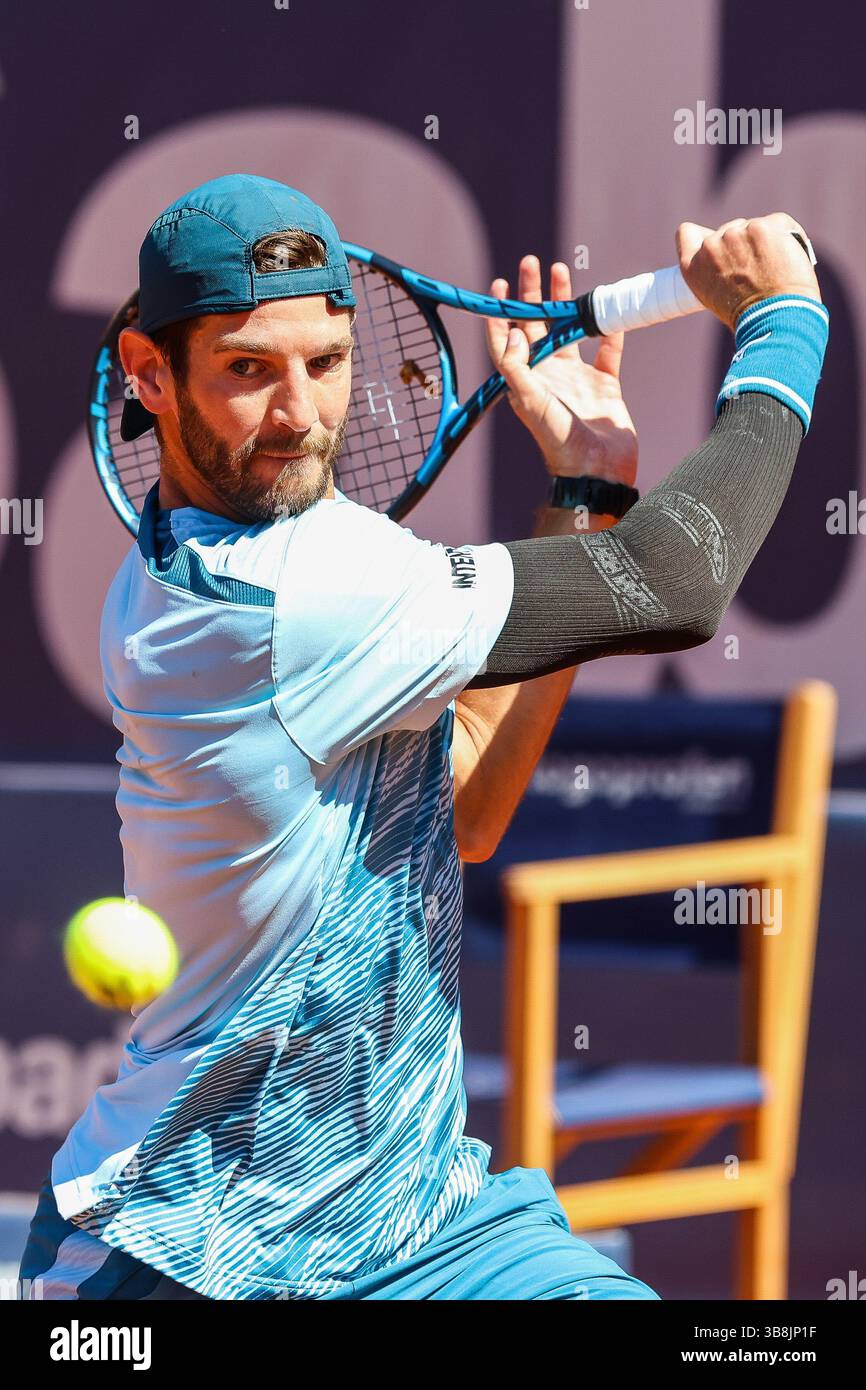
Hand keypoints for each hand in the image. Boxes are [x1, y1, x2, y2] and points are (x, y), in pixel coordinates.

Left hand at [485, 256, 636, 483]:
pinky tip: (609, 311)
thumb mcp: (531, 402)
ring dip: (566, 302)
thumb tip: (514, 332)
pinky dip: (609, 332)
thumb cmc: (559, 441)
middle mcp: (548, 375)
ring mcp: (577, 379)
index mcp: (526, 380)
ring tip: (562, 270)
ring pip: (570, 331)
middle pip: (537, 325)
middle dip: (532, 294)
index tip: (500, 285)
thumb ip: (518, 367)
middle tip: (531, 263)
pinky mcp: (605, 385)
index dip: (500, 314)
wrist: (598, 471)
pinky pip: (607, 351)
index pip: (507, 340)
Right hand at [677, 213, 821, 331]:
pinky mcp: (761, 228)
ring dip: (765, 241)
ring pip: (753, 226)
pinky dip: (786, 236)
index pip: (687, 233)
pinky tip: (788, 257)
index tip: (720, 249)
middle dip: (744, 244)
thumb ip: (715, 272)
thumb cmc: (750, 318)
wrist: (775, 319)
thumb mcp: (717, 299)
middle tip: (758, 271)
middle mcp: (709, 248)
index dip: (703, 237)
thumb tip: (731, 257)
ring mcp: (735, 235)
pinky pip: (777, 222)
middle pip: (729, 230)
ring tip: (774, 269)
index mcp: (692, 267)